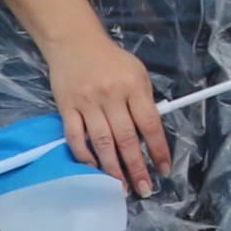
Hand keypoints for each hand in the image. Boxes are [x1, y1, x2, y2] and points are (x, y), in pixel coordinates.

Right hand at [39, 21, 169, 195]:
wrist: (74, 42)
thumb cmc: (111, 60)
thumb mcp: (136, 72)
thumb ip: (144, 101)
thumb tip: (151, 133)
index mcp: (133, 86)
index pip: (150, 123)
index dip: (158, 149)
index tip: (164, 169)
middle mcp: (111, 96)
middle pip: (126, 138)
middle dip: (136, 167)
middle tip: (143, 188)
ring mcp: (87, 103)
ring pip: (101, 142)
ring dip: (112, 168)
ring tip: (120, 187)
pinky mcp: (66, 108)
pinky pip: (75, 138)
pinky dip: (85, 156)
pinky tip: (94, 169)